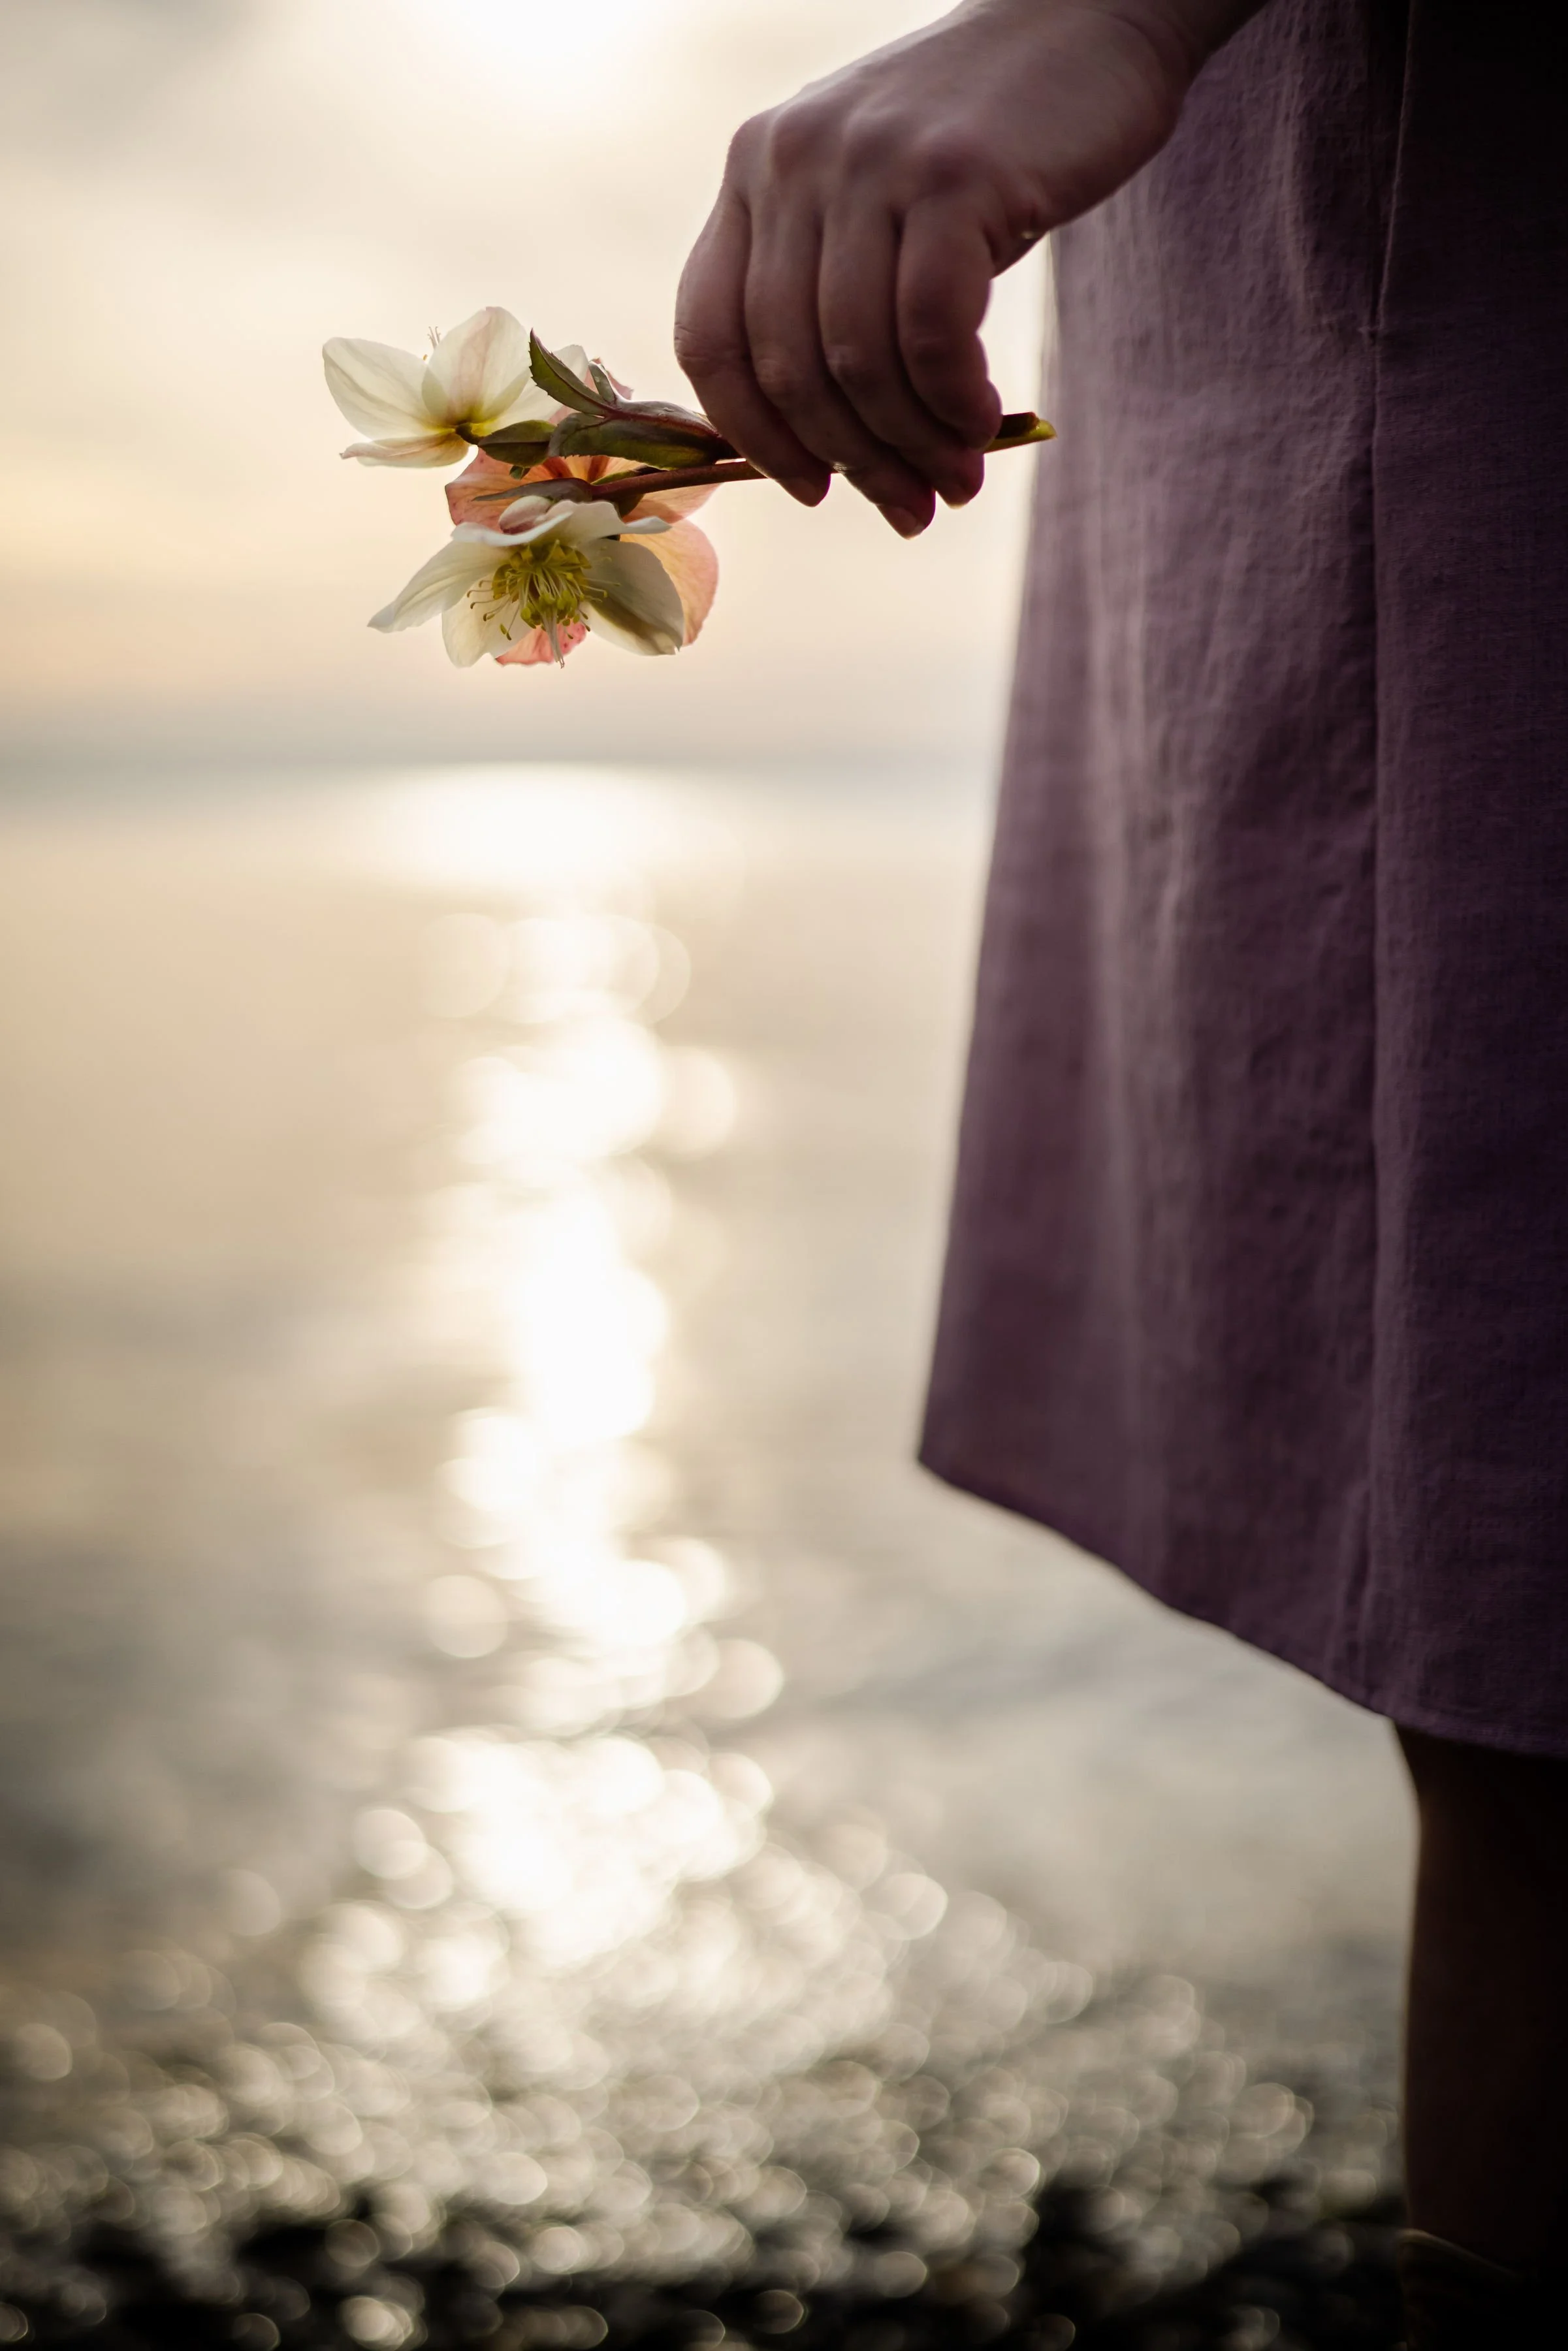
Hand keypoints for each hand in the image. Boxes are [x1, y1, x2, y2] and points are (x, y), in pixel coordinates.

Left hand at [675, 0, 1259, 533]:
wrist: (1089, 17)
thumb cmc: (986, 142)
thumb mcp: (878, 202)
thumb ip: (834, 294)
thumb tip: (829, 457)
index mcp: (755, 170)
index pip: (710, 334)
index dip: (753, 434)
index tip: (811, 489)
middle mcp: (793, 160)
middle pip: (790, 366)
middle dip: (852, 461)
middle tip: (910, 510)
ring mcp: (870, 162)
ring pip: (859, 362)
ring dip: (911, 447)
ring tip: (956, 482)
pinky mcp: (953, 176)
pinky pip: (930, 335)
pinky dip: (953, 402)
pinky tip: (982, 425)